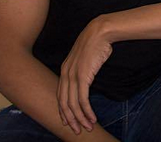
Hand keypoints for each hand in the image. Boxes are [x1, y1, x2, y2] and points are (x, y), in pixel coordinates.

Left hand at [57, 17, 112, 134]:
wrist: (100, 31)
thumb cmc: (95, 43)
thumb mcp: (83, 57)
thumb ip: (80, 68)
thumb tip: (84, 77)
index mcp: (64, 70)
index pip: (60, 96)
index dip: (63, 111)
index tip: (68, 121)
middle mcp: (66, 74)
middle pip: (64, 104)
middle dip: (70, 119)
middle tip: (76, 130)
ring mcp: (73, 76)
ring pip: (73, 105)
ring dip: (80, 118)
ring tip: (87, 127)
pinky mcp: (83, 77)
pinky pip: (83, 100)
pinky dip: (87, 111)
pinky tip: (92, 117)